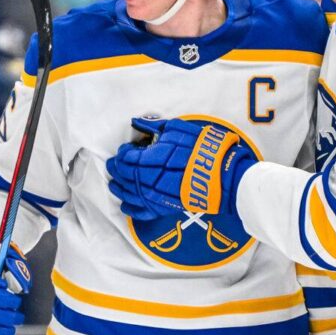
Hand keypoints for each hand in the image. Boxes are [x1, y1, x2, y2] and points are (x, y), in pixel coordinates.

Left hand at [107, 117, 257, 224]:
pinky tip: (126, 206)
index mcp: (148, 159)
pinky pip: (141, 212)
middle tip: (113, 164)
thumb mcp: (177, 130)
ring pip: (128, 194)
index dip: (123, 152)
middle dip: (116, 169)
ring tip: (115, 184)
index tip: (126, 149)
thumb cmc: (202, 150)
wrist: (222, 175)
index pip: (126, 158)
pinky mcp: (163, 208)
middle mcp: (147, 180)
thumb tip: (138, 123)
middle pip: (124, 176)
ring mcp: (154, 196)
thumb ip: (154, 127)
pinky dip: (131, 209)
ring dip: (119, 188)